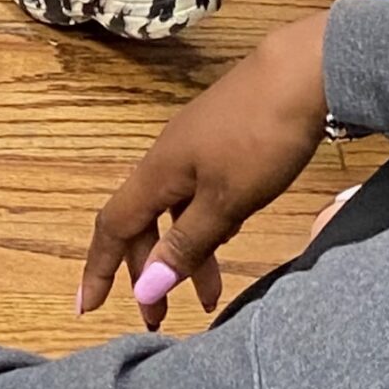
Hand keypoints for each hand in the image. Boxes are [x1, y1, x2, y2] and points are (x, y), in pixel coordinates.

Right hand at [79, 11, 330, 330]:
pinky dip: (204, 228)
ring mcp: (194, 146)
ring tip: (207, 296)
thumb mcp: (226, 203)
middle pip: (142, 221)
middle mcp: (166, 159)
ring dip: (182, 254)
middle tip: (160, 317)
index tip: (86, 308)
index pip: (113, 226)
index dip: (98, 267)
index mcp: (157, 172)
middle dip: (145, 271)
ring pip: (174, 211)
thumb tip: (143, 289)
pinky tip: (226, 239)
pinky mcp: (221, 141)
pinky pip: (197, 195)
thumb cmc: (259, 139)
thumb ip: (186, 245)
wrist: (301, 72)